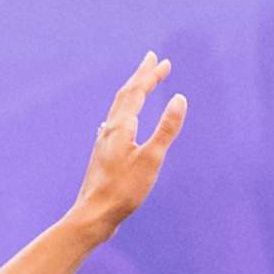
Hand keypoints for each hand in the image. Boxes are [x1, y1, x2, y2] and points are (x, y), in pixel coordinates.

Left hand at [63, 51, 187, 242]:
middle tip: (151, 59)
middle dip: (140, 76)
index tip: (163, 62)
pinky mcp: (104, 155)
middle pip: (125, 94)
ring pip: (118, 108)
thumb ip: (166, 128)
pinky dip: (125, 110)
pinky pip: (115, 122)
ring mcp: (104, 142)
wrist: (94, 215)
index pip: (137, 92)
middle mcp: (109, 129)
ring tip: (140, 83)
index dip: (150, 75)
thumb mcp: (151, 158)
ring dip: (132, 92)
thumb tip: (179, 98)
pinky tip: (124, 120)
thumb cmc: (123, 190)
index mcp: (121, 126)